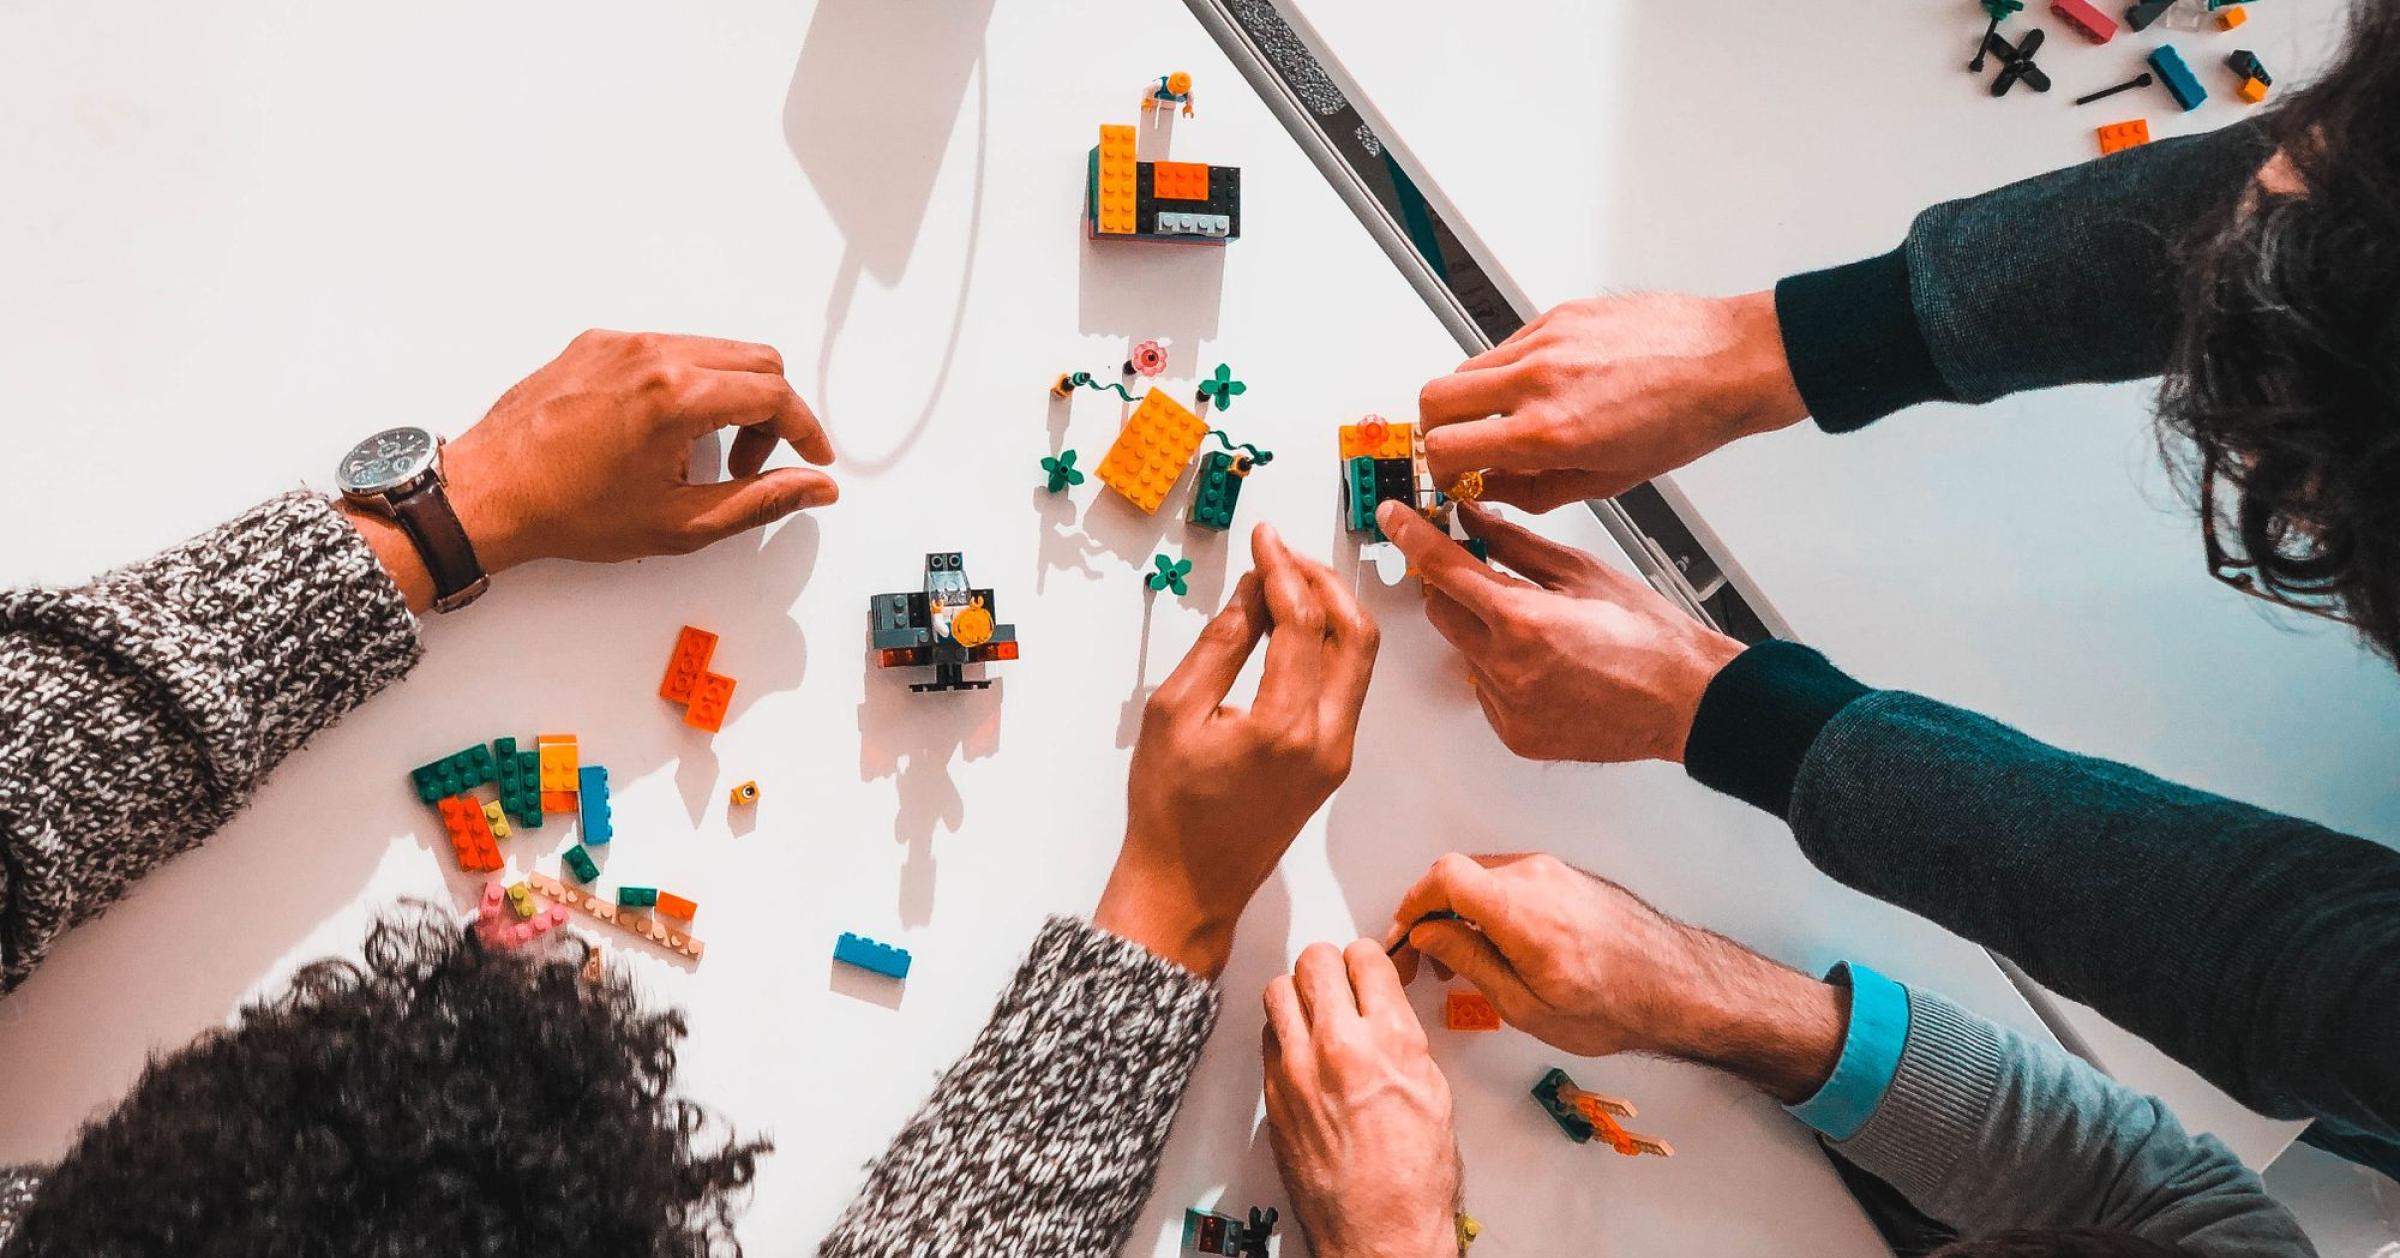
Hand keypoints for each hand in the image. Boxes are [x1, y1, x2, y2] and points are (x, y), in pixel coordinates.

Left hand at [344, 330, 836, 606]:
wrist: (487, 494)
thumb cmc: (567, 511)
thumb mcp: (679, 522)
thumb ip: (760, 501)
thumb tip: (814, 487)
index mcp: (677, 395)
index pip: (774, 393)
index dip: (805, 429)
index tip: (813, 456)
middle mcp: (651, 354)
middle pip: (753, 359)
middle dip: (770, 411)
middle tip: (753, 463)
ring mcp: (620, 343)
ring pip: (711, 350)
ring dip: (728, 396)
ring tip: (701, 453)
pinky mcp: (594, 344)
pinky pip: (665, 349)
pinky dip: (685, 384)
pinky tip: (662, 433)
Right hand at [1093, 524, 1379, 976]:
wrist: (1188, 887)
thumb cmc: (1169, 811)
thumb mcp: (1173, 712)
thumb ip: (1220, 644)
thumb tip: (1253, 592)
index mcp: (1284, 728)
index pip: (1302, 622)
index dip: (1284, 568)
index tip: (1265, 538)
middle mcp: (1326, 741)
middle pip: (1355, 634)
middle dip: (1323, 581)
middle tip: (1284, 553)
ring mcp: (1337, 755)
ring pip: (1360, 661)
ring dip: (1332, 612)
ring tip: (1287, 582)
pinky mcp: (1334, 764)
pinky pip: (1347, 689)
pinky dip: (1328, 647)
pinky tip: (1292, 629)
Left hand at [1263, 940, 1460, 1257]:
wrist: (1380, 1232)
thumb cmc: (1414, 1178)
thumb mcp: (1432, 1092)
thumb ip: (1402, 1039)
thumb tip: (1383, 1011)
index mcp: (1390, 1041)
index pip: (1365, 957)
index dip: (1367, 958)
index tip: (1367, 967)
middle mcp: (1339, 1047)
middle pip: (1315, 961)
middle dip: (1329, 965)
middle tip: (1338, 981)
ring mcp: (1298, 1070)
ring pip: (1279, 990)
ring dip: (1298, 993)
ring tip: (1314, 1011)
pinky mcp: (1273, 1095)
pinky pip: (1267, 1037)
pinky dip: (1283, 1034)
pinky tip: (1302, 1051)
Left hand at [1378, 500, 1742, 763]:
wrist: (1686, 702)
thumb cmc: (1651, 639)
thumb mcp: (1582, 573)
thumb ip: (1516, 545)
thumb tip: (1474, 521)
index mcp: (1522, 620)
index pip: (1443, 568)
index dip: (1412, 537)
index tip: (1394, 518)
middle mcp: (1506, 668)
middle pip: (1442, 611)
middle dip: (1452, 585)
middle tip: (1479, 570)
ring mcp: (1509, 707)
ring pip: (1464, 652)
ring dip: (1482, 631)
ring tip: (1536, 627)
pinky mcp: (1515, 734)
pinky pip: (1486, 692)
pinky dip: (1501, 672)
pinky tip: (1544, 664)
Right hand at [1387, 853, 1845, 1103]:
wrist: (1680, 989)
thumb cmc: (1614, 1006)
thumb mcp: (1525, 1004)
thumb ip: (1470, 961)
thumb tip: (1428, 936)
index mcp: (1519, 907)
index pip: (1443, 876)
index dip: (1413, 902)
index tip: (1405, 932)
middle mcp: (1536, 876)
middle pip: (1461, 874)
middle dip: (1434, 912)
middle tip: (1428, 957)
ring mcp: (1556, 872)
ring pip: (1487, 877)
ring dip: (1464, 911)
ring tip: (1464, 959)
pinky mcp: (1570, 878)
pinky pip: (1514, 881)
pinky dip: (1493, 907)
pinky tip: (1499, 946)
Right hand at [1417, 292, 1805, 509]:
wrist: (1727, 363)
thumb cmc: (1683, 420)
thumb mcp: (1606, 481)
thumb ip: (1535, 489)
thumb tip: (1493, 490)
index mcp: (1549, 432)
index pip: (1446, 449)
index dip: (1438, 470)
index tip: (1451, 475)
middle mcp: (1539, 381)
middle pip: (1433, 398)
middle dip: (1435, 428)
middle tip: (1457, 444)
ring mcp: (1545, 341)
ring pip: (1465, 367)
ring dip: (1469, 397)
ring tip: (1504, 415)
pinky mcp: (1558, 315)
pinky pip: (1506, 345)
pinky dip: (1508, 370)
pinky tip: (1543, 385)